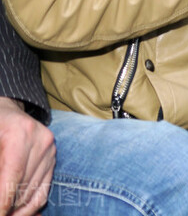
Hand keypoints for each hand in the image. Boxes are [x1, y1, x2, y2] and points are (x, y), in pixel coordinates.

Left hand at [0, 98, 53, 215]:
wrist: (6, 110)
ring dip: (18, 209)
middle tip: (0, 214)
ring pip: (33, 192)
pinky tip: (18, 213)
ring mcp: (50, 150)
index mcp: (20, 135)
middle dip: (8, 207)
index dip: (3, 202)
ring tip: (6, 213)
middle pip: (23, 188)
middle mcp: (41, 141)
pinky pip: (44, 189)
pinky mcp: (53, 157)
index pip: (12, 178)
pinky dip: (30, 206)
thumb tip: (0, 194)